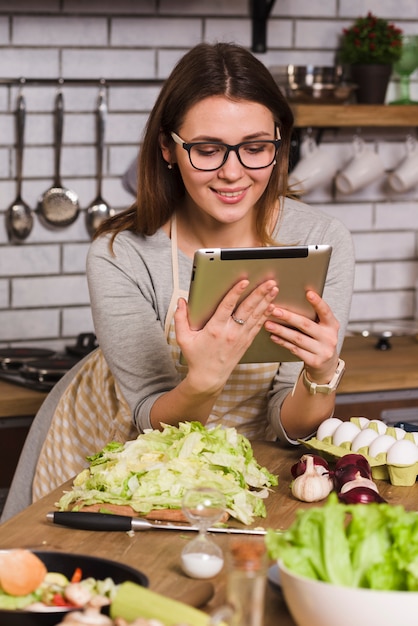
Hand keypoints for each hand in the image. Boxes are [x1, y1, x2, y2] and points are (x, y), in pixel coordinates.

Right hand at [174, 278, 278, 392]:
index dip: (236, 292)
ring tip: (273, 288)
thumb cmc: (196, 358)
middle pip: (247, 309)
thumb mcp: (183, 338)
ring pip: (256, 315)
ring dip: (266, 301)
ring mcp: (241, 337)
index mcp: (215, 329)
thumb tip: (180, 302)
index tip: (244, 281)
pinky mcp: (246, 342)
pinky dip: (265, 314)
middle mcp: (230, 332)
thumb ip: (180, 319)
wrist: (209, 378)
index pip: (227, 306)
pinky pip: (258, 325)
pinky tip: (271, 305)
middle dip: (259, 293)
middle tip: (268, 282)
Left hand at [264, 290, 339, 382]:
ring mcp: (323, 351)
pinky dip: (283, 342)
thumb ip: (313, 317)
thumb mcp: (322, 328)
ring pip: (298, 338)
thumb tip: (292, 301)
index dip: (318, 302)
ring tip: (268, 324)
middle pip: (306, 325)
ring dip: (281, 330)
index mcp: (332, 325)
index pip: (326, 311)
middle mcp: (330, 338)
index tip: (308, 293)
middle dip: (289, 317)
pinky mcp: (314, 361)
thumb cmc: (319, 340)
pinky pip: (295, 350)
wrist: (326, 365)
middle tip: (274, 310)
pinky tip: (273, 336)